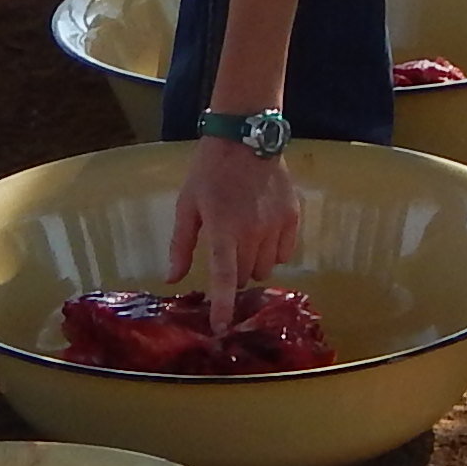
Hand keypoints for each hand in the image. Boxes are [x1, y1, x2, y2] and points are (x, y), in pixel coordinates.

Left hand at [167, 136, 300, 318]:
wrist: (246, 136)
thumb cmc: (210, 171)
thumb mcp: (187, 205)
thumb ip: (181, 244)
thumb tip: (172, 278)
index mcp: (223, 229)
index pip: (225, 278)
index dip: (223, 306)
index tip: (221, 329)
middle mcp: (253, 232)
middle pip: (244, 277)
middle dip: (233, 275)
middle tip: (225, 254)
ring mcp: (276, 226)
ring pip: (265, 268)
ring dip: (253, 264)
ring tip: (244, 240)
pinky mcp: (293, 218)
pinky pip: (285, 253)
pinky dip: (273, 252)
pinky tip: (263, 233)